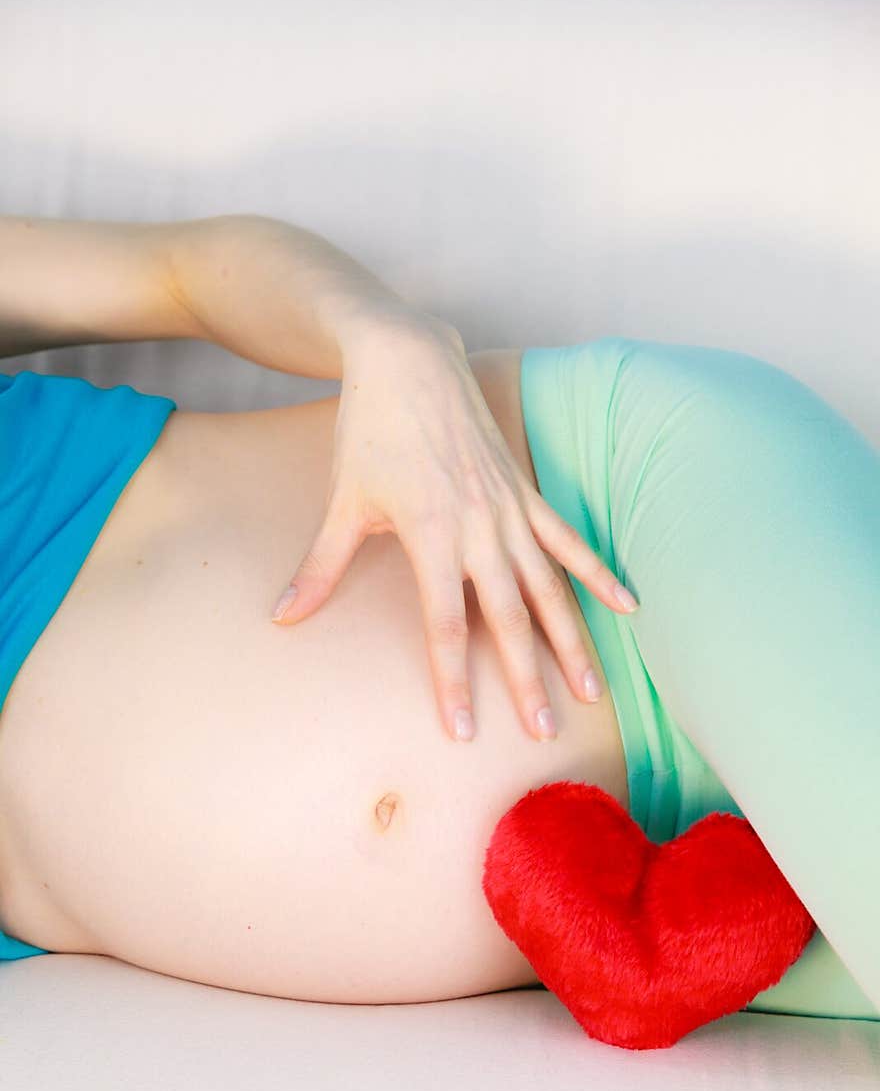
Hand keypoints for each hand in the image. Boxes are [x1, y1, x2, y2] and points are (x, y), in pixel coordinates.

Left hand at [271, 310, 638, 743]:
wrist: (407, 358)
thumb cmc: (369, 431)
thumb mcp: (343, 503)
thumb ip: (320, 568)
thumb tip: (283, 618)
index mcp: (432, 534)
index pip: (445, 625)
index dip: (454, 681)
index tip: (464, 729)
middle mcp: (481, 527)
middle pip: (508, 618)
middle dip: (526, 680)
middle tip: (543, 732)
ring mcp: (511, 509)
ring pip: (550, 587)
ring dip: (572, 641)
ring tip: (590, 690)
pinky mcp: (527, 492)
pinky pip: (570, 540)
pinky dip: (598, 573)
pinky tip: (628, 605)